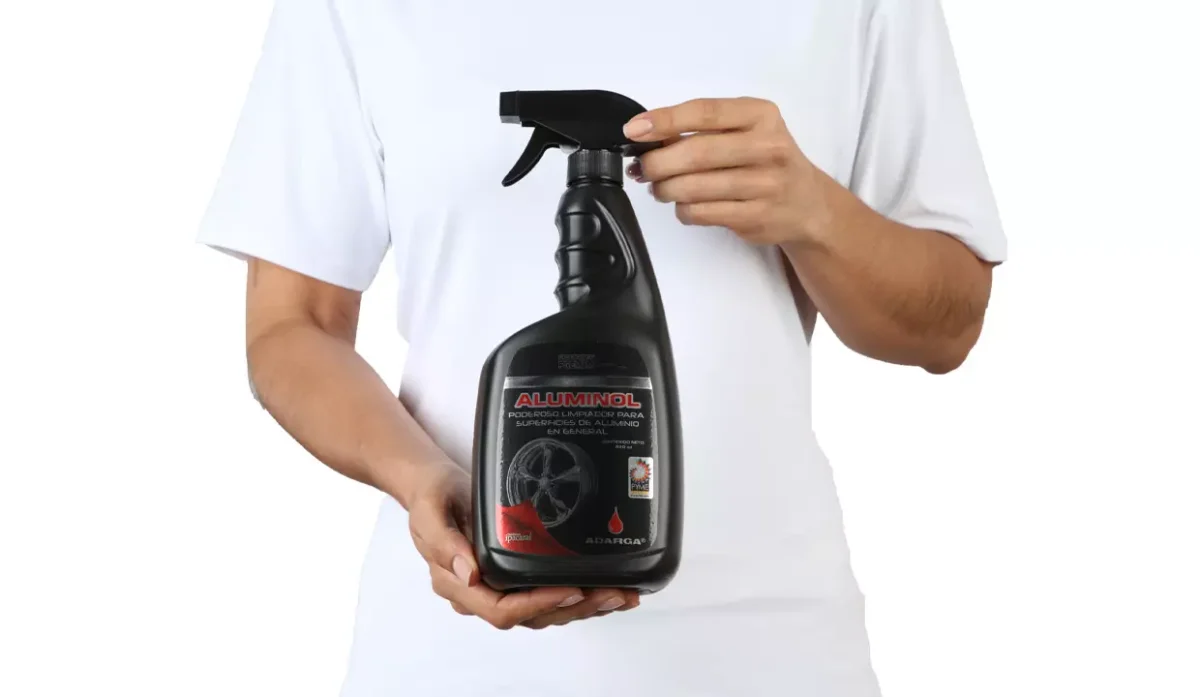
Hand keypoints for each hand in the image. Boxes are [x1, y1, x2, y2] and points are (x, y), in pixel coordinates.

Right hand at [405, 462, 639, 629]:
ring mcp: (500, 587)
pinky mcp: (516, 576)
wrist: (436, 487)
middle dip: (575, 608)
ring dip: (584, 606)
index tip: (569, 590)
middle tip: (612, 594)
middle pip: (532, 615)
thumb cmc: (433, 498)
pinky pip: (548, 594)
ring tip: (621, 594)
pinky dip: (579, 595)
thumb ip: (446, 543)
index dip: (538, 605)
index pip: (502, 610)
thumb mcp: (432, 512)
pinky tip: (607, 589)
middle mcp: (482, 593)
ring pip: (545, 610)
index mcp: (459, 585)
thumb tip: (471, 573)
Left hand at [623, 97, 831, 245]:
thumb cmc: (767, 161)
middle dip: (658, 162)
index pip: (704, 112)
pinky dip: (683, 210)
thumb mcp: (747, 130)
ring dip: (665, 189)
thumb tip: (647, 137)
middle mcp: (768, 146)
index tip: (634, 129)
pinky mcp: (757, 216)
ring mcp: (765, 184)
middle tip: (642, 168)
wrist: (808, 204)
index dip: (664, 121)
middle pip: (696, 153)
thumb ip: (706, 129)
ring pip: (695, 187)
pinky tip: (685, 204)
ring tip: (659, 188)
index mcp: (761, 115)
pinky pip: (702, 213)